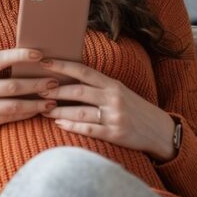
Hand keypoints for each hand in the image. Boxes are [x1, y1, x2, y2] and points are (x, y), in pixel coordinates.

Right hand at [0, 48, 59, 130]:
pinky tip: (38, 111)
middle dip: (37, 84)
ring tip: (53, 100)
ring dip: (36, 104)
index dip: (21, 55)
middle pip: (13, 87)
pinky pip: (9, 118)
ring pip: (14, 106)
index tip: (39, 54)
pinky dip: (26, 114)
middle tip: (55, 82)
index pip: (1, 59)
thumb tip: (27, 59)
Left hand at [37, 58, 177, 161]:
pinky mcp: (115, 134)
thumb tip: (70, 80)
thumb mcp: (120, 92)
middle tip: (36, 89)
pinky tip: (59, 125)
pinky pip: (89, 129)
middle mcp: (113, 98)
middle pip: (77, 91)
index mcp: (113, 84)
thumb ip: (99, 86)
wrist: (160, 130)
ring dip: (58, 111)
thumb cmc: (135, 109)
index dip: (62, 65)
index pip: (83, 71)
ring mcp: (114, 116)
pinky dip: (72, 126)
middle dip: (54, 90)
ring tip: (42, 109)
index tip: (44, 62)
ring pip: (79, 111)